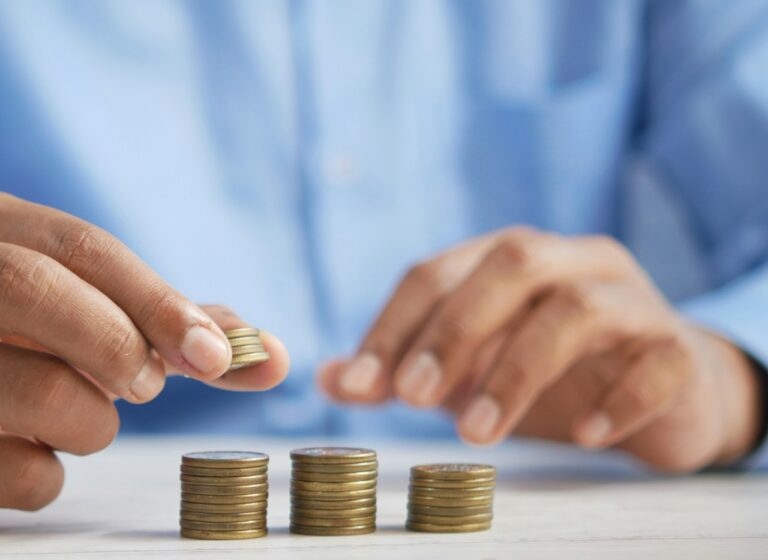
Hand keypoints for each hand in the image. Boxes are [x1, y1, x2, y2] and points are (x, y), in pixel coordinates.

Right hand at [0, 190, 288, 526]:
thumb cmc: (4, 350)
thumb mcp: (73, 311)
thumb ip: (171, 327)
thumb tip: (272, 356)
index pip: (78, 243)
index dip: (157, 298)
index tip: (215, 352)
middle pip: (34, 290)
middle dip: (120, 343)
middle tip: (149, 386)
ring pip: (37, 393)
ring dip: (94, 422)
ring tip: (81, 420)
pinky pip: (15, 472)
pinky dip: (51, 475)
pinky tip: (27, 455)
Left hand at [319, 227, 760, 471]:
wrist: (664, 389)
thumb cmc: (551, 372)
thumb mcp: (467, 370)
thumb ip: (402, 370)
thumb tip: (327, 379)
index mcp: (508, 258)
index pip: (436, 271)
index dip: (392, 325)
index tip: (358, 384)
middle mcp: (570, 261)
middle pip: (510, 264)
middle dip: (454, 330)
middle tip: (412, 398)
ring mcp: (631, 299)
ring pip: (578, 308)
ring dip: (518, 370)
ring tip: (478, 433)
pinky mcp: (678, 348)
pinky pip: (656, 361)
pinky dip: (617, 398)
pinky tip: (583, 435)